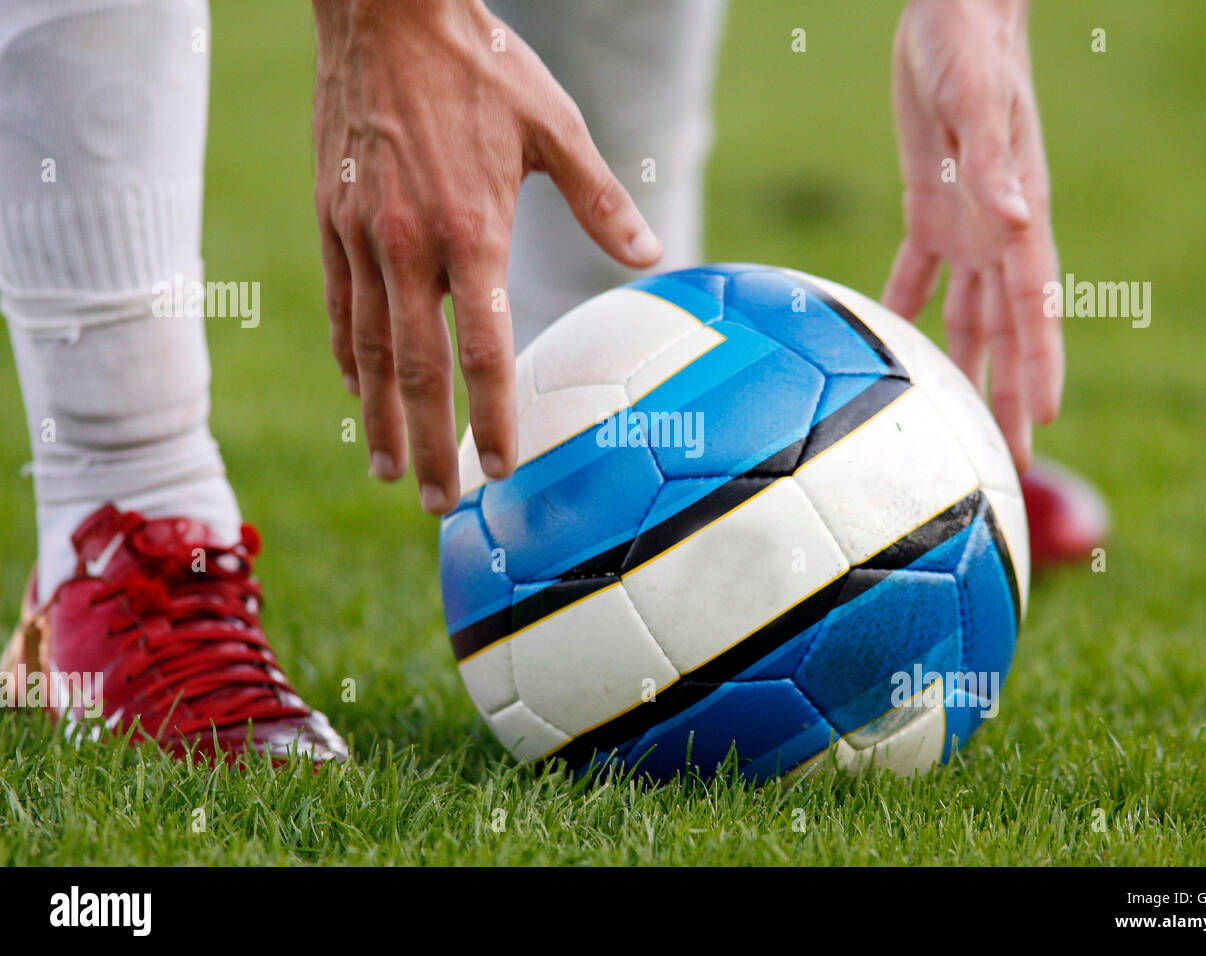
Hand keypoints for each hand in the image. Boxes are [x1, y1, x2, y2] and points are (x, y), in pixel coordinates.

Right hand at [312, 0, 662, 511]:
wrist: (387, 10)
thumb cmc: (483, 67)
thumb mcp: (555, 127)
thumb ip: (600, 201)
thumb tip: (650, 253)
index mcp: (472, 232)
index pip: (482, 353)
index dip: (491, 418)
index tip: (500, 468)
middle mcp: (410, 246)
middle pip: (418, 372)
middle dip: (427, 445)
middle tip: (435, 503)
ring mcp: (362, 235)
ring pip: (369, 350)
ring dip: (379, 417)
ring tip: (386, 469)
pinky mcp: (331, 218)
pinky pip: (340, 304)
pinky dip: (350, 354)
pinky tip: (356, 389)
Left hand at [883, 0, 1061, 470]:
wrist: (951, 13)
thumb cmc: (971, 47)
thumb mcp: (978, 102)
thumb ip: (993, 165)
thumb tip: (1018, 222)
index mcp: (1018, 215)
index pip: (1035, 305)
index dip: (1040, 363)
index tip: (1043, 419)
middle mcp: (999, 232)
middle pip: (1005, 331)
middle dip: (1009, 393)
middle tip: (1012, 458)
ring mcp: (966, 224)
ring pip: (966, 316)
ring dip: (964, 369)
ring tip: (960, 423)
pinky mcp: (930, 207)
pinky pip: (917, 275)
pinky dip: (904, 312)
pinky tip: (892, 350)